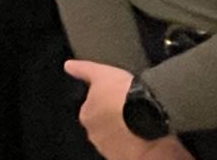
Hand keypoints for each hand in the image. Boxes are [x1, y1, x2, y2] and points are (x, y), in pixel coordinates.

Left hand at [64, 60, 191, 159]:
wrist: (148, 117)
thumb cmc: (124, 94)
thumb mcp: (103, 73)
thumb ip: (84, 70)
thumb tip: (68, 66)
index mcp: (87, 114)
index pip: (92, 108)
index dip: (105, 102)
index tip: (117, 98)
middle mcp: (94, 134)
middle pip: (103, 125)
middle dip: (113, 119)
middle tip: (128, 109)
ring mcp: (109, 148)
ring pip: (114, 138)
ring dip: (123, 132)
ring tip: (138, 121)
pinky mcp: (123, 157)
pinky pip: (126, 150)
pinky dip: (132, 144)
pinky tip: (142, 135)